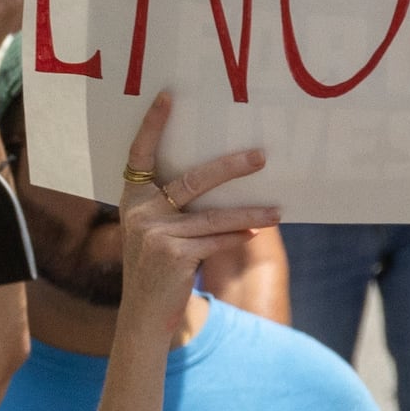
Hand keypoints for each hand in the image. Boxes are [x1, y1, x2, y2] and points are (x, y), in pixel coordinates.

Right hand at [111, 93, 272, 339]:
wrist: (143, 314)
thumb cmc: (155, 267)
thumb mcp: (155, 231)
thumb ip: (173, 207)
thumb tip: (224, 181)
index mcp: (132, 198)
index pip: (140, 154)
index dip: (153, 125)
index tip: (169, 97)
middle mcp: (139, 212)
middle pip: (193, 180)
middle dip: (230, 168)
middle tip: (261, 157)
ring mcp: (155, 234)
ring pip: (215, 216)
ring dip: (251, 214)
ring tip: (277, 212)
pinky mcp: (175, 255)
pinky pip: (217, 240)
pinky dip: (239, 238)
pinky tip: (257, 234)